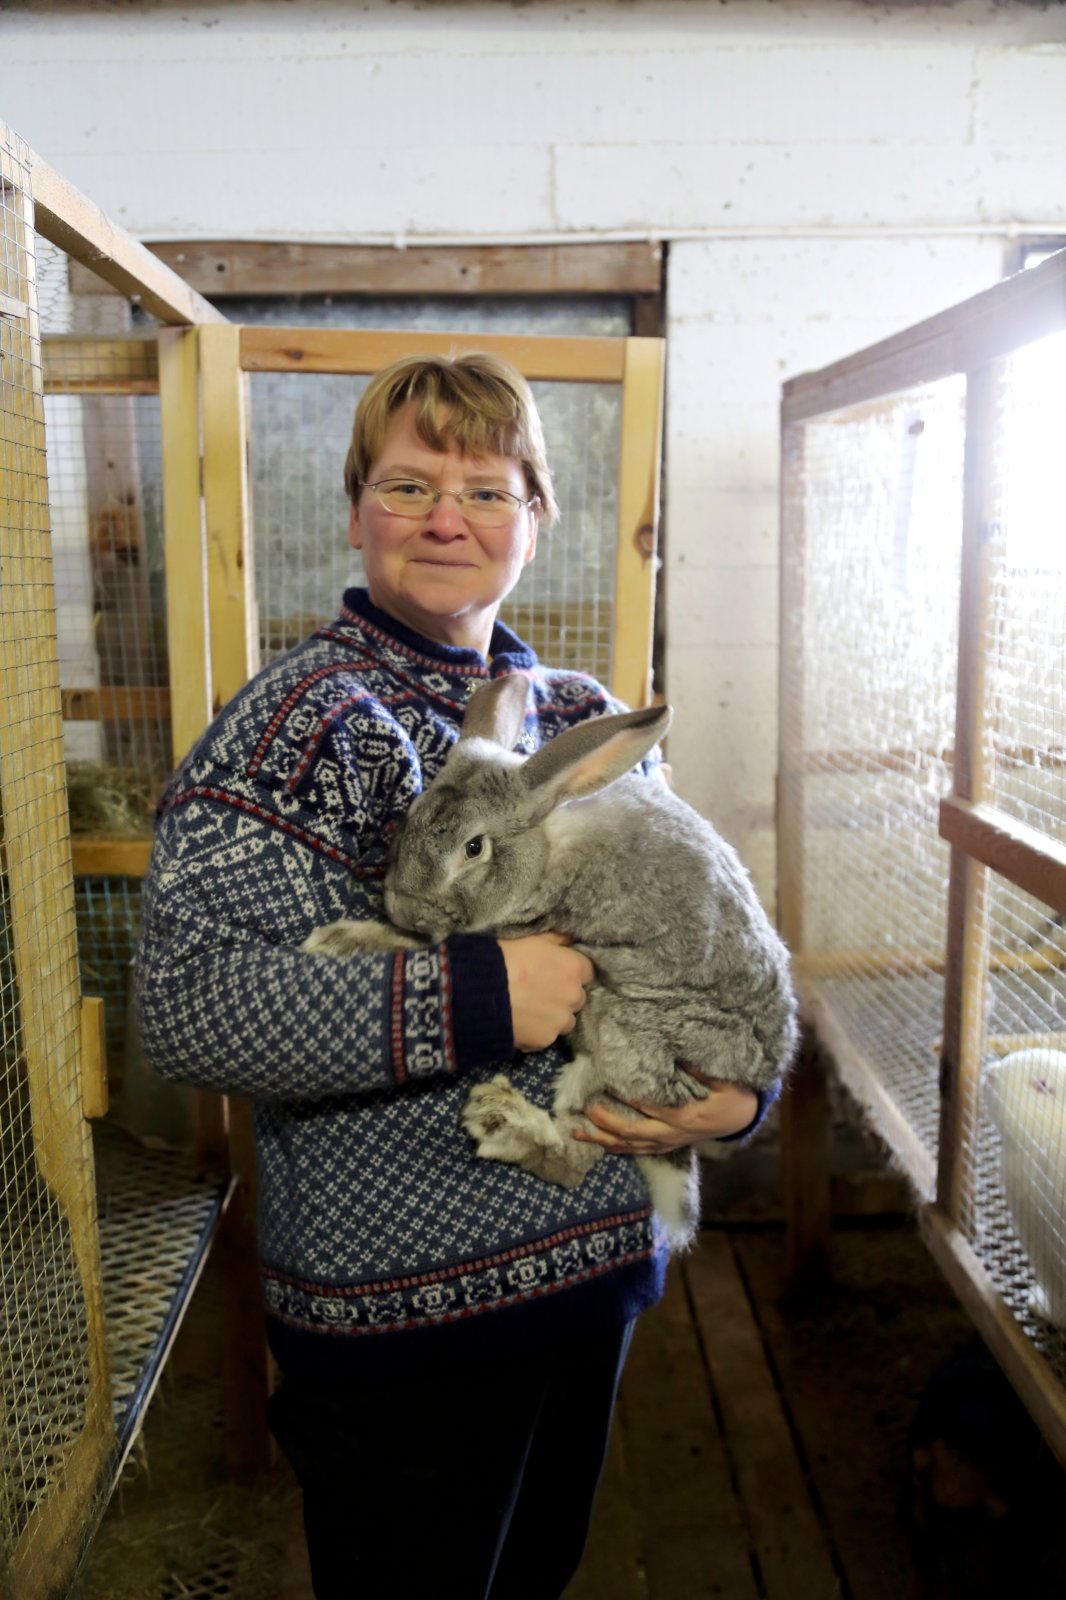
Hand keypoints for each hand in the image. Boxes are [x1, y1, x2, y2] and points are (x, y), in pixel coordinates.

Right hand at [499, 932, 594, 1052]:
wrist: (479, 993)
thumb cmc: (504, 959)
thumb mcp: (532, 940)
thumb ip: (556, 941)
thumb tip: (570, 940)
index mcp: (573, 968)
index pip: (587, 972)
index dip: (570, 972)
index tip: (556, 973)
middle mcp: (573, 995)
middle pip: (577, 997)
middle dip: (563, 995)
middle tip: (540, 992)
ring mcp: (560, 1020)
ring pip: (565, 1020)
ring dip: (554, 1016)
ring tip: (530, 1010)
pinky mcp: (546, 1039)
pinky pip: (547, 1036)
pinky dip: (537, 1031)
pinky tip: (521, 1023)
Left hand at [573, 1072, 758, 1153]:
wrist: (741, 1119)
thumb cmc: (733, 1096)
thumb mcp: (726, 1081)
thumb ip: (702, 1071)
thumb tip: (679, 1054)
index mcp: (687, 1116)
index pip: (654, 1108)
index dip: (631, 1100)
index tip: (609, 1087)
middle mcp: (674, 1133)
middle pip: (635, 1133)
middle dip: (609, 1124)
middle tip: (587, 1110)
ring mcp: (669, 1142)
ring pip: (632, 1146)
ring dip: (604, 1141)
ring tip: (578, 1133)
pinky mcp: (666, 1145)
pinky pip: (638, 1151)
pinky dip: (617, 1149)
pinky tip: (598, 1145)